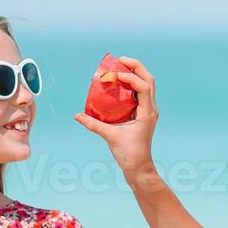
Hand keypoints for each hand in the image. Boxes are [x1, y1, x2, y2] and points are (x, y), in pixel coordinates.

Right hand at [73, 56, 159, 187]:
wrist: (139, 167)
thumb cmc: (129, 153)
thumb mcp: (110, 137)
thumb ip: (93, 124)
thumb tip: (77, 115)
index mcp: (147, 113)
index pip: (144, 87)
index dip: (131, 77)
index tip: (115, 75)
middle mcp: (150, 109)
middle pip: (149, 80)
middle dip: (136, 67)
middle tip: (119, 60)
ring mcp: (148, 111)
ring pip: (146, 85)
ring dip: (135, 73)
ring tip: (119, 66)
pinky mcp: (143, 114)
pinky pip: (140, 93)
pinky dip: (131, 84)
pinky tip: (117, 83)